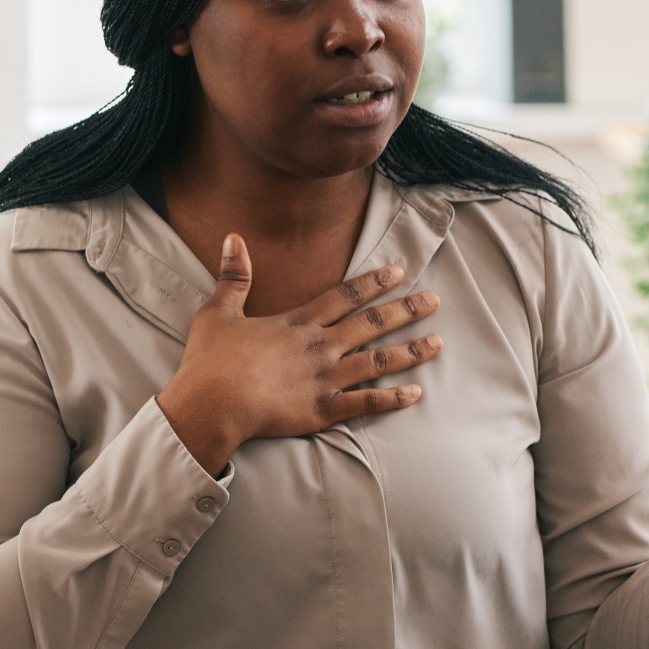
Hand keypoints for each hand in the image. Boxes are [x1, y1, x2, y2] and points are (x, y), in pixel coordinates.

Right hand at [155, 236, 441, 472]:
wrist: (211, 405)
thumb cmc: (210, 362)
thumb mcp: (217, 312)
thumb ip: (233, 276)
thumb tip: (233, 238)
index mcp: (297, 322)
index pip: (344, 296)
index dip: (373, 283)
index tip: (398, 272)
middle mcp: (319, 346)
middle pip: (372, 323)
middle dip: (406, 310)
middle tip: (434, 300)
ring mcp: (325, 379)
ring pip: (378, 361)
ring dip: (410, 351)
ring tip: (439, 343)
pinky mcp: (324, 411)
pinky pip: (367, 403)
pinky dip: (393, 399)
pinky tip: (416, 393)